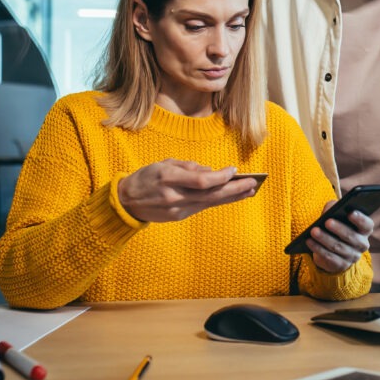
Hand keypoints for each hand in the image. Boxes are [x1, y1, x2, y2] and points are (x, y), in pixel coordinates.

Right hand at [117, 159, 258, 222]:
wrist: (126, 202)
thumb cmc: (147, 177)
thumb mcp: (164, 163)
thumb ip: (189, 166)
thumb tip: (212, 171)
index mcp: (169, 177)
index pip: (201, 180)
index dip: (220, 177)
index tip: (234, 170)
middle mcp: (174, 195)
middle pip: (210, 194)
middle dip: (234, 189)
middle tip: (253, 184)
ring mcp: (176, 209)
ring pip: (209, 203)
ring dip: (231, 197)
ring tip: (249, 191)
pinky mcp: (178, 216)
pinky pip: (202, 207)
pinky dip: (217, 200)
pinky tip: (230, 196)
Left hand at [306, 201, 372, 273]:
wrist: (333, 248)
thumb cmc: (337, 225)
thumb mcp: (336, 214)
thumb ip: (334, 207)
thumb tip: (328, 210)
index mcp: (364, 230)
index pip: (367, 225)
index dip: (360, 219)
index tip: (350, 212)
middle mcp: (362, 244)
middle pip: (352, 237)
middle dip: (339, 229)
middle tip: (327, 221)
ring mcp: (352, 256)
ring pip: (338, 247)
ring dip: (325, 238)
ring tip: (314, 231)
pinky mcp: (341, 265)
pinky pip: (329, 257)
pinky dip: (318, 248)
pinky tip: (309, 241)